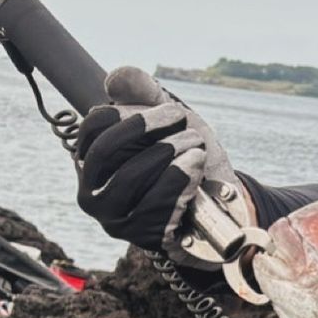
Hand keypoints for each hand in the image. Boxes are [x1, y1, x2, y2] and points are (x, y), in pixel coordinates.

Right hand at [75, 66, 235, 260]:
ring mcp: (116, 220)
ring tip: (197, 149)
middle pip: (106, 152)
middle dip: (148, 132)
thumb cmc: (190, 159)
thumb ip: (145, 93)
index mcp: (93, 162)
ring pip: (129, 178)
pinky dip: (179, 182)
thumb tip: (115, 79)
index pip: (93, 130)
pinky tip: (197, 172)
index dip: (130, 115)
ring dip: (168, 157)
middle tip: (188, 127)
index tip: (173, 111)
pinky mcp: (142, 238)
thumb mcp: (172, 122)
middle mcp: (93, 194)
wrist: (224, 205)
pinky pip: (155, 207)